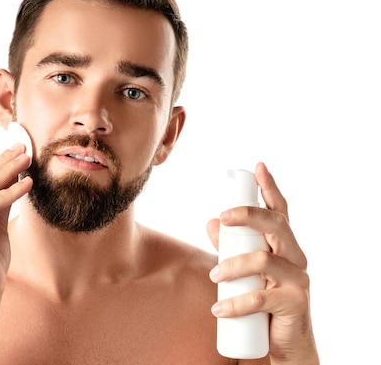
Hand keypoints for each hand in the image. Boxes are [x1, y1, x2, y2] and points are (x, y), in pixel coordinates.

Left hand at [207, 162, 317, 363]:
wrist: (284, 342)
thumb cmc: (264, 300)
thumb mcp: (244, 271)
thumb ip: (229, 246)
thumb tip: (211, 221)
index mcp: (284, 245)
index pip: (279, 211)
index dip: (270, 188)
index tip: (258, 167)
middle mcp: (295, 257)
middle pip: (276, 225)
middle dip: (249, 215)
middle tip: (222, 217)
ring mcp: (298, 280)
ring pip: (264, 260)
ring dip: (233, 266)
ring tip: (214, 277)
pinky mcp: (295, 304)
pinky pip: (262, 298)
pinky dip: (236, 304)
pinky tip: (219, 309)